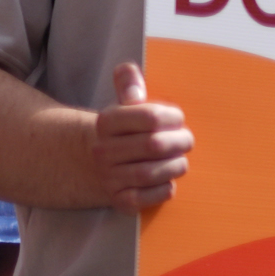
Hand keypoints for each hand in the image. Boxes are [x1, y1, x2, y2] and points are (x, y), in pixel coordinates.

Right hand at [91, 63, 190, 211]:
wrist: (87, 164)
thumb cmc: (119, 131)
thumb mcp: (120, 105)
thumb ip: (128, 83)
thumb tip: (130, 75)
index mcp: (106, 123)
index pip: (149, 117)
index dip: (172, 116)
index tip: (177, 118)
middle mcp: (102, 151)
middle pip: (155, 146)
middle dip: (180, 142)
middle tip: (186, 141)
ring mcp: (108, 177)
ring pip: (152, 173)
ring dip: (175, 167)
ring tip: (180, 160)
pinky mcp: (116, 200)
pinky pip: (146, 199)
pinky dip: (164, 190)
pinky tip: (167, 180)